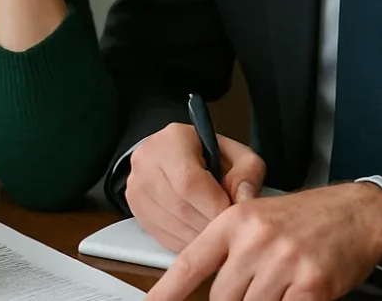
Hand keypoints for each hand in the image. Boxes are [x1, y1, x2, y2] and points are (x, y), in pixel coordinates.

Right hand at [127, 123, 265, 252]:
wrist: (175, 155)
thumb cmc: (208, 155)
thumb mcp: (236, 155)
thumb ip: (247, 173)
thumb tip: (244, 199)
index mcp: (173, 140)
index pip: (189, 182)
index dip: (214, 206)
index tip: (232, 216)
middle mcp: (147, 160)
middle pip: (180, 206)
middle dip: (209, 225)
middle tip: (228, 229)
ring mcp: (136, 185)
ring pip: (170, 224)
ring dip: (198, 237)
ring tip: (215, 231)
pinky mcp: (135, 207)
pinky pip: (161, 235)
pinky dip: (185, 242)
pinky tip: (199, 234)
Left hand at [145, 182, 381, 300]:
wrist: (355, 213)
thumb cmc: (303, 219)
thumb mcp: (257, 220)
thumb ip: (229, 250)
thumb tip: (207, 288)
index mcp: (235, 221)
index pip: (190, 264)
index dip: (166, 292)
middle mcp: (256, 240)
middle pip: (221, 298)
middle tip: (255, 287)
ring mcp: (284, 263)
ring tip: (278, 286)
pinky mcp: (312, 285)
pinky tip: (294, 293)